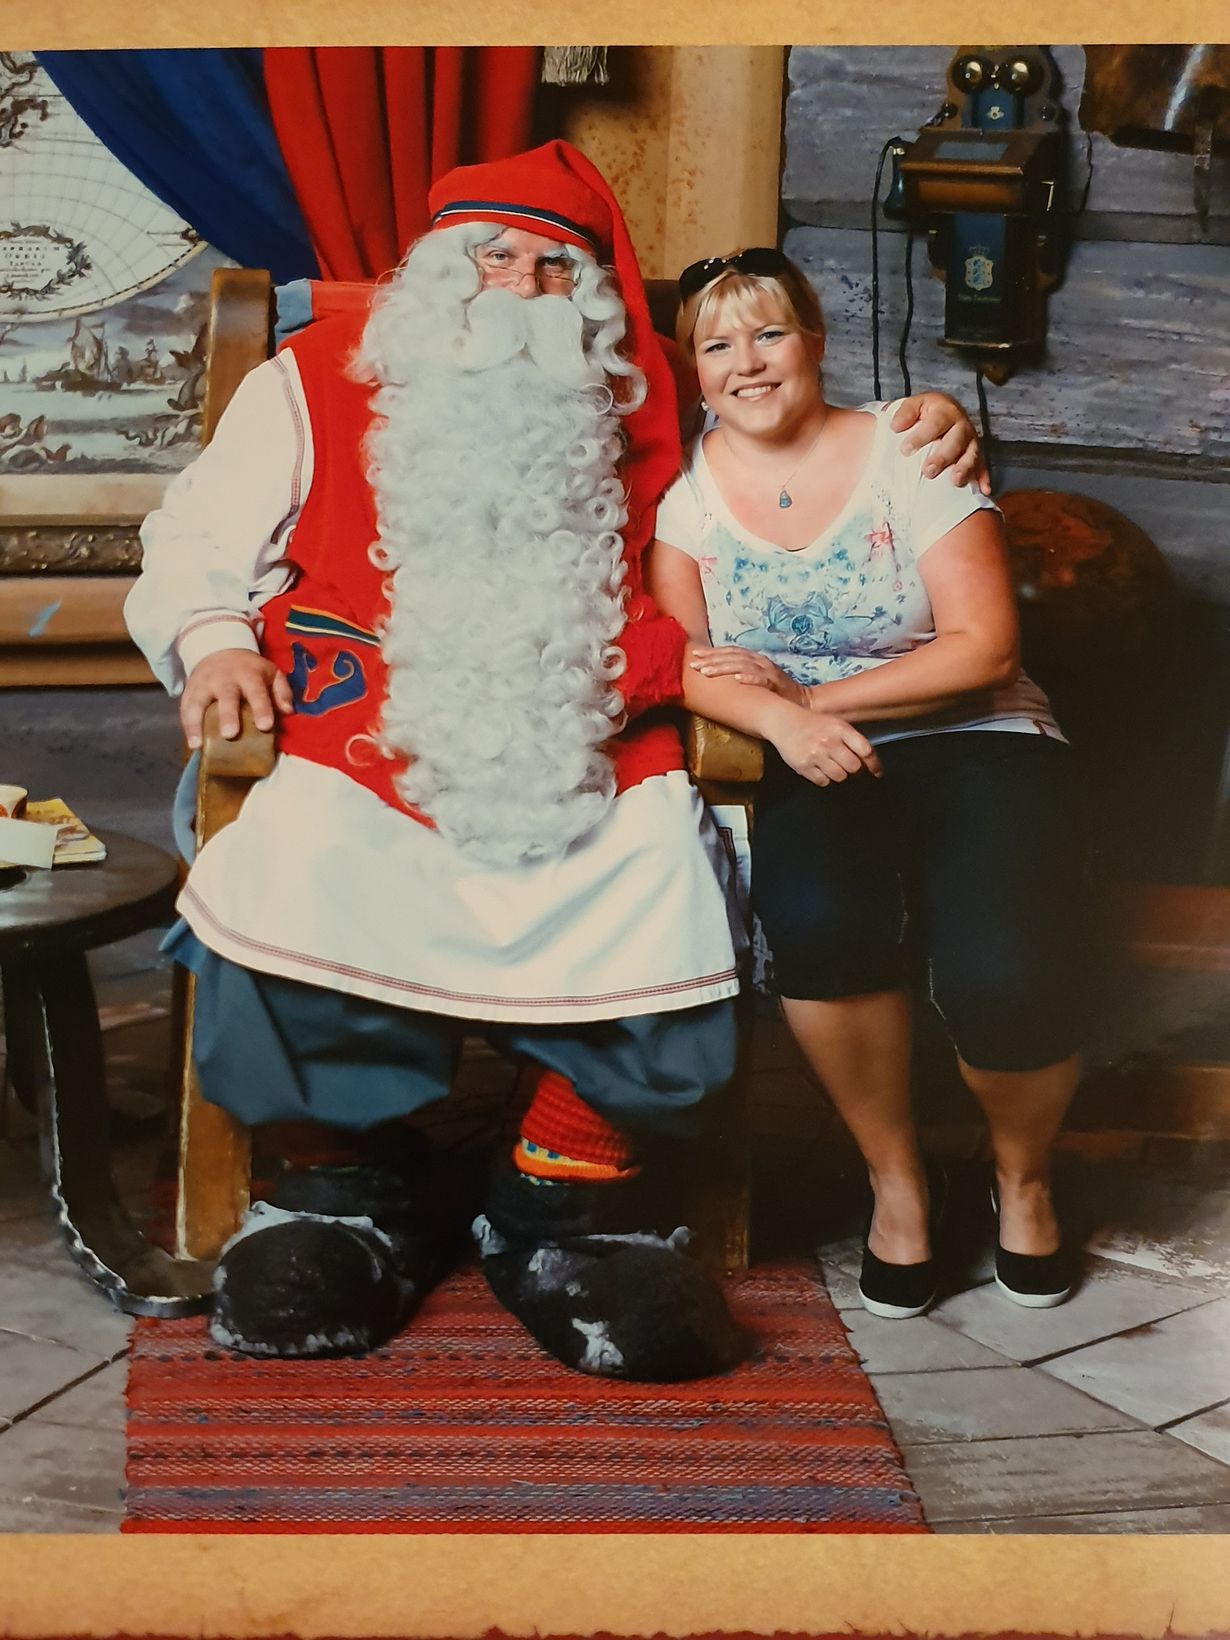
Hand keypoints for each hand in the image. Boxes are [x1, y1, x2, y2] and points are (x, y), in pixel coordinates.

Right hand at [180, 648, 293, 749]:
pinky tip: (192, 743)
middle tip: (230, 735)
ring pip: (197, 702)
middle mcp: (225, 678)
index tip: (265, 726)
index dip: (262, 708)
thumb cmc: (250, 669)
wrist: (220, 649)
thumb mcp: (271, 673)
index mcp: (249, 675)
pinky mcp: (189, 690)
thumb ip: (282, 691)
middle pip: (226, 696)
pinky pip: (185, 707)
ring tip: (198, 744)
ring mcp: (204, 683)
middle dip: (228, 715)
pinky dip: (186, 725)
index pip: (257, 692)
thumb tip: (288, 711)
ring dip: (196, 723)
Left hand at [689, 645, 808, 706]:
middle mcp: (760, 662)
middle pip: (733, 657)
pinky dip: (750, 678)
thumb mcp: (756, 679)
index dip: (712, 652)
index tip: (694, 654)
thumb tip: (719, 676)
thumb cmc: (775, 692)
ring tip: (707, 671)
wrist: (801, 701)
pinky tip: (737, 680)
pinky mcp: (777, 684)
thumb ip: (741, 674)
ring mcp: (769, 672)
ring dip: (724, 667)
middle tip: (693, 663)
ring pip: (743, 665)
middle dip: (711, 659)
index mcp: (754, 659)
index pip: (730, 652)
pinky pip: (762, 679)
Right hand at [769, 705, 882, 786]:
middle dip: (853, 769)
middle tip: (847, 766)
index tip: (877, 772)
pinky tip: (819, 768)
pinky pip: (823, 781)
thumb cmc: (812, 724)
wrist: (783, 721)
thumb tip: (870, 764)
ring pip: (839, 776)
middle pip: (854, 767)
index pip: (866, 750)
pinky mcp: (803, 765)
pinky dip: (824, 778)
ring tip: (830, 764)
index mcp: (840, 729)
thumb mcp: (836, 724)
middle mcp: (829, 742)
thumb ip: (853, 741)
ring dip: (838, 774)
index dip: (874, 764)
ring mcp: (815, 754)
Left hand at [892, 392, 990, 494]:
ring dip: (964, 468)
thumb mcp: (914, 406)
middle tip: (928, 471)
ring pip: (971, 454)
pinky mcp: (976, 454)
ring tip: (955, 481)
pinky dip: (983, 478)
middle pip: (956, 440)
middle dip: (943, 457)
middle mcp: (961, 425)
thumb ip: (905, 413)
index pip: (935, 423)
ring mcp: (971, 440)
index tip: (905, 450)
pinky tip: (983, 490)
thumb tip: (895, 426)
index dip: (921, 436)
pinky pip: (982, 467)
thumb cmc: (925, 413)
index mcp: (945, 411)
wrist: (944, 412)